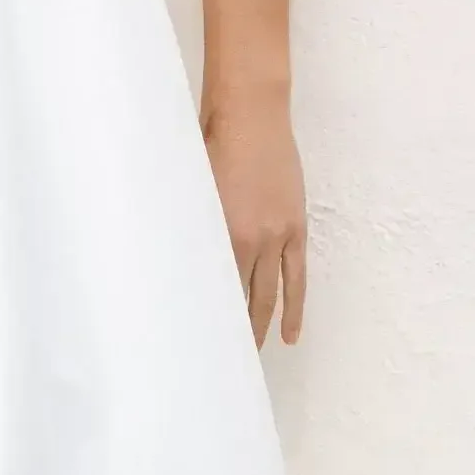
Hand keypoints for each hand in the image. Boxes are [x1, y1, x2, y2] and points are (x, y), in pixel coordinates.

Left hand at [200, 91, 306, 347]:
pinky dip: (294, 308)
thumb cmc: (208, 143)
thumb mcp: (189, 189)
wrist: (251, 114)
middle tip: (220, 361)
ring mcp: (276, 236)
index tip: (193, 342)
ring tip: (252, 354)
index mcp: (217, 231)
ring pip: (270, 295)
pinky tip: (290, 334)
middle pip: (240, 298)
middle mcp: (248, 240)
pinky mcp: (295, 228)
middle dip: (231, 331)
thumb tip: (179, 263)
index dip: (203, 315)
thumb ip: (191, 227)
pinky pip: (296, 278)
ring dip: (261, 326)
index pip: (209, 287)